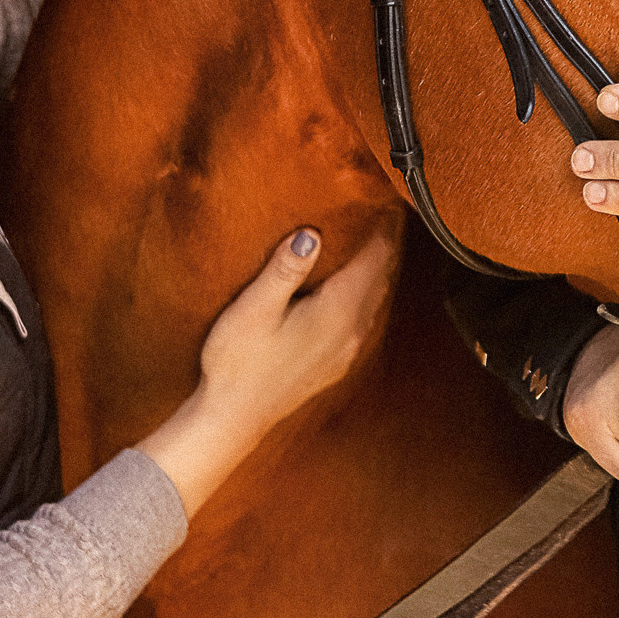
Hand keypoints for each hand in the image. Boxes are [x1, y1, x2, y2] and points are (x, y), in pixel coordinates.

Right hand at [136, 225, 396, 514]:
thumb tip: (312, 234)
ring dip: (377, 269)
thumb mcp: (254, 309)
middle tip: (384, 210)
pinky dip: (367, 293)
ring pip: (376, 298)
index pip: (375, 258)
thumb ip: (285, 270)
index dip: (382, 227)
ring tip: (374, 240)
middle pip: (381, 276)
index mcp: (337, 311)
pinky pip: (364, 318)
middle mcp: (352, 331)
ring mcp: (347, 350)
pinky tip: (354, 287)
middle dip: (384, 243)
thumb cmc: (237, 362)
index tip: (384, 198)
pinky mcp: (335, 364)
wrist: (233, 419)